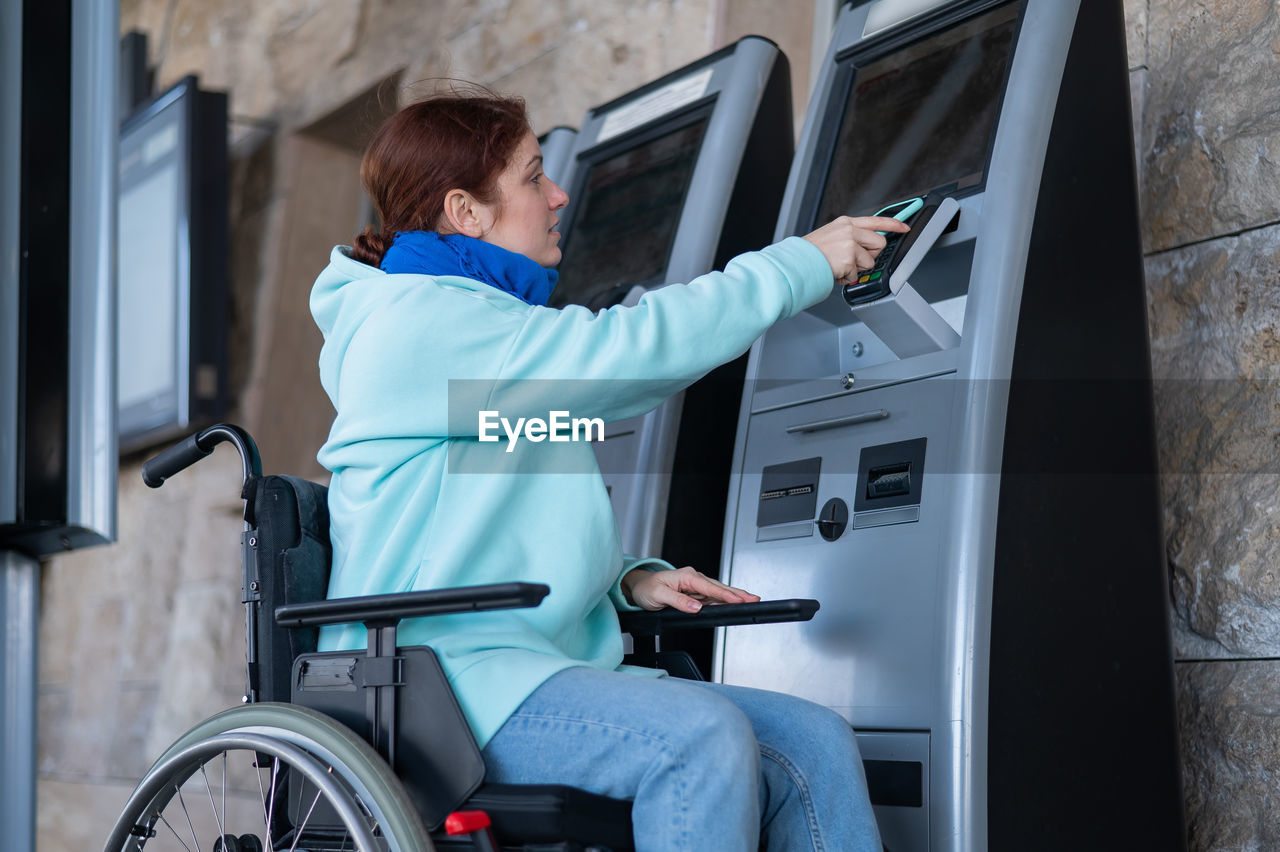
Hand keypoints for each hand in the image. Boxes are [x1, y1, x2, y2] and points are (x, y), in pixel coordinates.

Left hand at [621, 566, 759, 612]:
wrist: (639, 587)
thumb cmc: (646, 588)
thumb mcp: (659, 595)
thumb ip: (678, 601)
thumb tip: (696, 607)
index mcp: (687, 576)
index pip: (710, 587)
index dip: (725, 595)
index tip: (739, 600)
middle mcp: (694, 579)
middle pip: (719, 587)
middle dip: (738, 593)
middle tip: (754, 599)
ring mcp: (696, 586)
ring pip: (719, 592)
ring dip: (735, 596)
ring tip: (750, 600)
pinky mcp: (695, 593)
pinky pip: (713, 597)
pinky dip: (725, 600)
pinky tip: (734, 603)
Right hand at [802, 216, 910, 285]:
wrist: (797, 262)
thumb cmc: (811, 253)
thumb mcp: (831, 235)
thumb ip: (851, 236)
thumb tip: (867, 244)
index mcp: (846, 223)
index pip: (876, 220)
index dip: (894, 224)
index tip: (905, 227)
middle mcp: (849, 230)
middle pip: (879, 243)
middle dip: (871, 255)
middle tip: (855, 259)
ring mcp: (850, 244)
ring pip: (870, 261)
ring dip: (857, 268)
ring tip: (840, 265)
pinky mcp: (849, 259)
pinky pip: (857, 274)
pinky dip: (847, 278)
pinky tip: (835, 272)